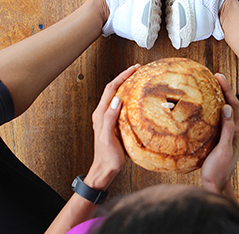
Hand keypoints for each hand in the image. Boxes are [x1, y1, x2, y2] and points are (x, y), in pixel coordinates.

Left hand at [85, 64, 139, 190]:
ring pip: (116, 96)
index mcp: (101, 114)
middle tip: (137, 70)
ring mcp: (108, 118)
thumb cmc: (107, 156)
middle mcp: (103, 113)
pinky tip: (137, 99)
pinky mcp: (113, 123)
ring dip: (126, 86)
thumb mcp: (109, 137)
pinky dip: (128, 97)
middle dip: (124, 77)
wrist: (105, 169)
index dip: (121, 77)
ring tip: (138, 80)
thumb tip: (117, 100)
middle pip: (113, 89)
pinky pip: (121, 106)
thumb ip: (110, 118)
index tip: (133, 69)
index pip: (111, 89)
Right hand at [201, 73, 238, 198]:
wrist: (215, 185)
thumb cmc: (218, 170)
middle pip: (231, 105)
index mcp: (237, 132)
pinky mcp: (219, 138)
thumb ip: (227, 129)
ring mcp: (227, 135)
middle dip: (224, 90)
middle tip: (215, 76)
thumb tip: (226, 107)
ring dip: (219, 98)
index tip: (219, 76)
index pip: (234, 106)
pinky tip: (203, 106)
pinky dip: (213, 109)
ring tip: (210, 86)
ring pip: (225, 112)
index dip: (227, 90)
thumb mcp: (223, 149)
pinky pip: (217, 119)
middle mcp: (234, 131)